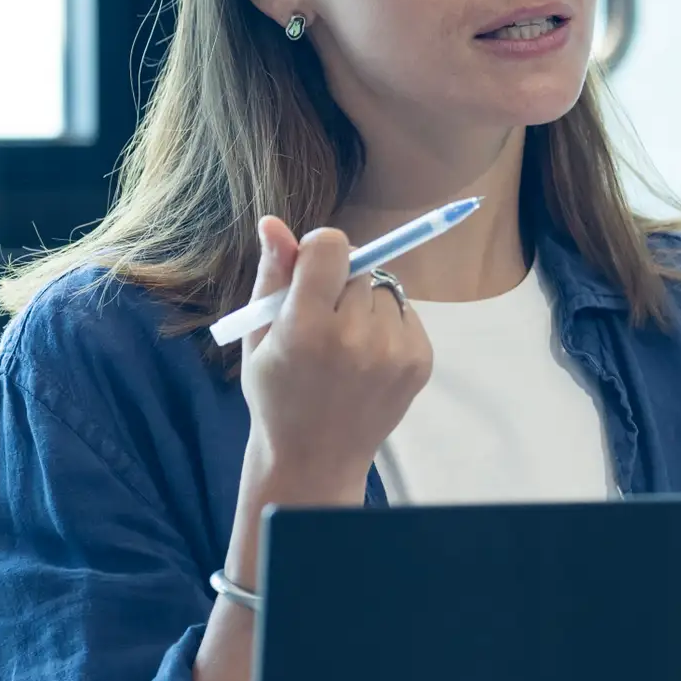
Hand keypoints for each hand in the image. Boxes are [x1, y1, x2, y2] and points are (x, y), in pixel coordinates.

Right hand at [235, 218, 432, 514]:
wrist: (314, 459)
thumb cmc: (276, 394)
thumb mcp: (259, 336)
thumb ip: (272, 275)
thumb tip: (273, 221)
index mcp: (307, 328)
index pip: (331, 247)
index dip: (318, 251)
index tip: (309, 272)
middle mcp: (356, 336)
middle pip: (360, 265)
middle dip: (341, 281)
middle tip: (322, 318)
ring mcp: (394, 350)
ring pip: (385, 287)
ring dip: (365, 302)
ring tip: (344, 341)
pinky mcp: (421, 360)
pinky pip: (406, 312)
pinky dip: (387, 323)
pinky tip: (365, 356)